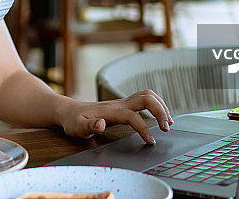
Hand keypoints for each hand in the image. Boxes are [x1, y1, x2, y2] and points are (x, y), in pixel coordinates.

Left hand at [59, 90, 173, 144]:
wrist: (70, 111)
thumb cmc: (73, 121)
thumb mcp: (77, 127)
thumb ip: (89, 126)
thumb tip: (101, 124)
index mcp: (111, 111)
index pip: (133, 116)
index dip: (144, 128)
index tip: (151, 141)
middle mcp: (119, 104)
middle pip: (146, 98)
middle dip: (160, 111)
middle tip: (167, 127)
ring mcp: (122, 103)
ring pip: (148, 96)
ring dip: (161, 106)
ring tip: (169, 122)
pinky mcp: (124, 105)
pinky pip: (145, 99)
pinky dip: (156, 105)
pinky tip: (160, 116)